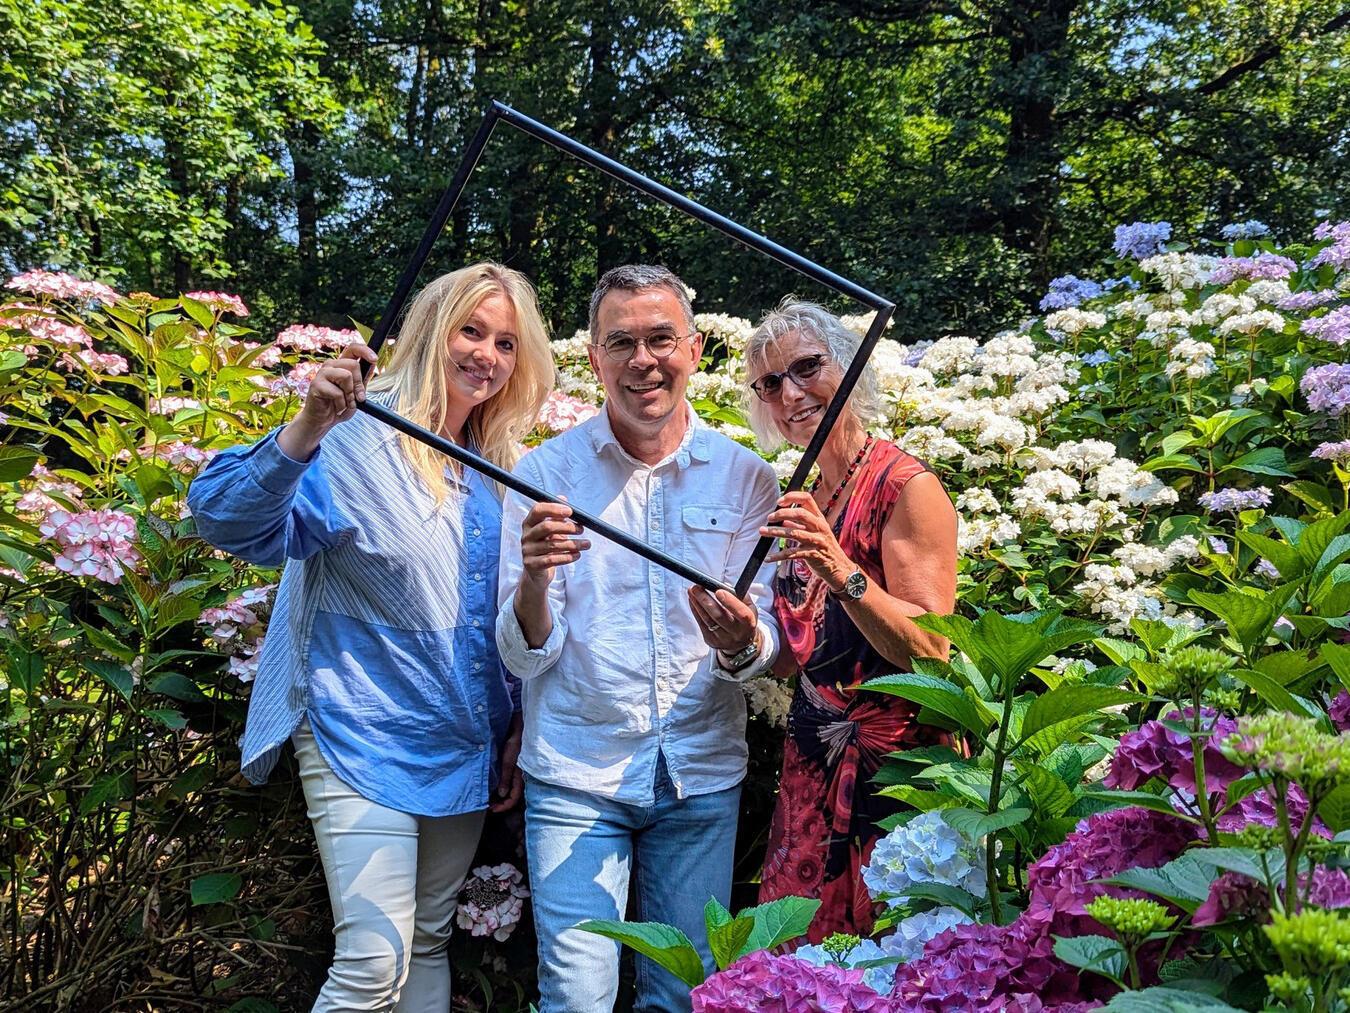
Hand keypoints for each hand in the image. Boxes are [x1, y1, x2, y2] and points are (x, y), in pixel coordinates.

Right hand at [279, 341, 377, 457]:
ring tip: (344, 403)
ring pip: (346, 376)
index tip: (375, 359)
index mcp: (341, 365)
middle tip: (356, 398)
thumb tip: (372, 364)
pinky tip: (336, 408)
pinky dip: (341, 404)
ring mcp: (322, 374)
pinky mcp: (316, 385)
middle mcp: (331, 366)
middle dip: (359, 384)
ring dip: (349, 395)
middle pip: (353, 364)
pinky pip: (337, 392)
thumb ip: (362, 379)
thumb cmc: (338, 406)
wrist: (323, 421)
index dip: (365, 350)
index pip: (353, 348)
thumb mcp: (356, 392)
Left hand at [490, 713, 522, 812]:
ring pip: (510, 789)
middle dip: (501, 803)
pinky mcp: (514, 765)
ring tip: (490, 797)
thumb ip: (506, 778)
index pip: (513, 799)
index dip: (503, 806)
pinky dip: (501, 785)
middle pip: (512, 796)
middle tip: (489, 805)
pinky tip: (494, 784)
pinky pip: (508, 780)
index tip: (492, 809)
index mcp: (521, 777)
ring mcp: (517, 771)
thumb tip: (502, 795)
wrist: (520, 727)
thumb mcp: (509, 760)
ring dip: (500, 795)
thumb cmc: (516, 742)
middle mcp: (520, 776)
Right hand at [519, 498, 589, 584]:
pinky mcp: (532, 564)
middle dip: (567, 527)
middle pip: (546, 526)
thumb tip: (562, 498)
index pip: (538, 510)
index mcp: (530, 523)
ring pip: (553, 545)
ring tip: (587, 544)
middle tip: (582, 529)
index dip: (554, 508)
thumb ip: (556, 515)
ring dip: (573, 544)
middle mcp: (526, 535)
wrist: (537, 572)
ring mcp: (527, 550)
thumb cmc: (546, 546)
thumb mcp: (551, 530)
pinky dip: (567, 557)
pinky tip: (577, 555)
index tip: (570, 511)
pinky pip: (552, 560)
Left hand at [686, 586, 757, 653]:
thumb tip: (726, 586)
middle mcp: (736, 633)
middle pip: (719, 616)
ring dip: (697, 603)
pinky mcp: (710, 640)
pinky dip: (695, 610)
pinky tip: (693, 601)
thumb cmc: (744, 622)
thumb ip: (741, 596)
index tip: (719, 591)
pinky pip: (701, 623)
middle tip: (697, 587)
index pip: (742, 614)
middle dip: (706, 600)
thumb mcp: (750, 609)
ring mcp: (722, 639)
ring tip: (692, 591)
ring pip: (707, 619)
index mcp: (748, 624)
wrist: (740, 643)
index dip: (730, 602)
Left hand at [760, 491, 854, 591]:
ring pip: (794, 532)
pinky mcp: (812, 555)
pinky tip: (769, 558)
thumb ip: (800, 525)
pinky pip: (792, 553)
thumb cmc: (825, 548)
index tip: (779, 501)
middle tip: (769, 518)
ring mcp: (817, 540)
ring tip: (763, 531)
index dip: (792, 497)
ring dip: (776, 531)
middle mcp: (819, 527)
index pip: (807, 499)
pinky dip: (778, 556)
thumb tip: (783, 519)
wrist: (839, 568)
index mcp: (819, 518)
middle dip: (782, 513)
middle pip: (800, 513)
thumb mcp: (816, 532)